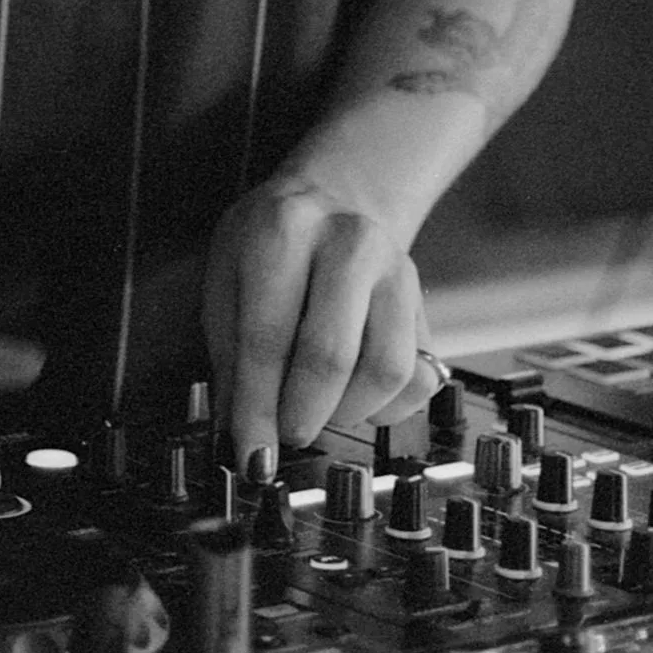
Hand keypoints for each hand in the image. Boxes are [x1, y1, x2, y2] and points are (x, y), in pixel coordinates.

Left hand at [202, 177, 430, 472]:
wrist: (336, 197)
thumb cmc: (271, 245)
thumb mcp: (227, 279)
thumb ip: (232, 357)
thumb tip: (243, 438)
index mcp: (284, 230)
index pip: (267, 337)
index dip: (258, 408)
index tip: (252, 456)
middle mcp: (349, 243)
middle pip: (331, 356)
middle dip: (302, 415)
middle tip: (284, 434)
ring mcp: (396, 271)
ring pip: (386, 371)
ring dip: (346, 412)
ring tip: (317, 408)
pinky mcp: (425, 302)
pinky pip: (419, 378)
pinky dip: (386, 407)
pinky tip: (354, 396)